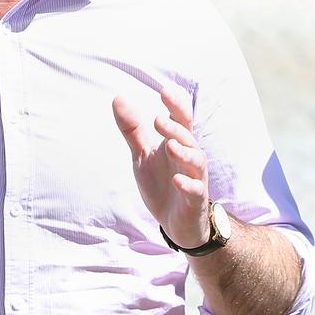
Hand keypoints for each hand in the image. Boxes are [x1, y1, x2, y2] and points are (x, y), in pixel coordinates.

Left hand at [112, 87, 210, 249]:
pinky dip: (188, 185)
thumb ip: (132, 129)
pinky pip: (196, 191)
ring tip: (170, 146)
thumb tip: (118, 97)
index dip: (176, 105)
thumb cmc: (161, 183)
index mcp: (177, 143)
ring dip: (184, 152)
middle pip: (188, 137)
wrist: (175, 223)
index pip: (181, 119)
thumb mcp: (143, 155)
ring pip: (196, 161)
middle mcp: (189, 158)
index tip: (164, 91)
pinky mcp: (195, 201)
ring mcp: (195, 179)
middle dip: (175, 128)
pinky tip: (177, 180)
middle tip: (157, 120)